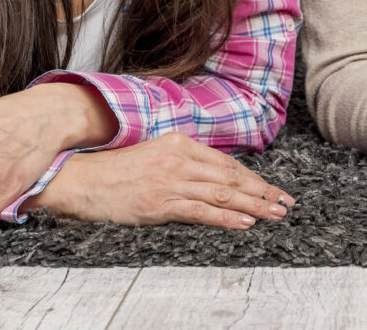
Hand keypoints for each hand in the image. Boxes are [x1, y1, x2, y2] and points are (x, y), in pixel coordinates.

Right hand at [29, 132, 293, 227]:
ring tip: (274, 213)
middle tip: (285, 202)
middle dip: (262, 191)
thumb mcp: (155, 154)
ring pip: (223, 193)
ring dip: (253, 205)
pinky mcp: (161, 203)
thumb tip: (213, 177)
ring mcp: (171, 181)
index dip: (254, 178)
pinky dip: (226, 216)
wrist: (81, 178)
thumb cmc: (116, 170)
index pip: (227, 164)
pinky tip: (245, 221)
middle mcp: (180, 159)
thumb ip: (183, 162)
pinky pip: (201, 210)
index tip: (273, 189)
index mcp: (180, 143)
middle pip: (231, 178)